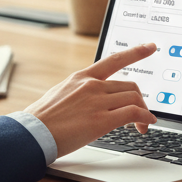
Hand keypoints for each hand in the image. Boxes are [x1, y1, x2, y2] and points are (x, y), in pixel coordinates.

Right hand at [26, 42, 157, 157]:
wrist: (31, 134)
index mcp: (81, 77)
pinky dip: (145, 118)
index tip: (150, 47)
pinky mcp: (101, 120)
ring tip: (143, 125)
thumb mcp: (59, 95)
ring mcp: (97, 101)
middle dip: (140, 100)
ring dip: (144, 112)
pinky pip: (133, 113)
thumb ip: (77, 93)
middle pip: (130, 85)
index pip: (114, 60)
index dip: (136, 53)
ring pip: (134, 98)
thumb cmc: (41, 120)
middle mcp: (91, 85)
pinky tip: (145, 125)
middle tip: (142, 113)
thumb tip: (88, 101)